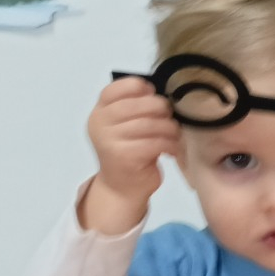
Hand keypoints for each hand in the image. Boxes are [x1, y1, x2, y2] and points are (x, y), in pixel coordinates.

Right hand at [81, 78, 179, 234]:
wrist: (121, 188)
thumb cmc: (130, 151)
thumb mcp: (126, 126)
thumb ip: (135, 107)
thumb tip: (164, 91)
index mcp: (99, 111)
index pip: (116, 88)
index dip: (139, 86)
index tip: (153, 93)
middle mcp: (100, 123)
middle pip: (137, 104)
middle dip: (161, 108)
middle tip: (170, 116)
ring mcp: (110, 140)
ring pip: (149, 124)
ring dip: (169, 128)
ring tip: (174, 134)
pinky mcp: (125, 157)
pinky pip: (156, 142)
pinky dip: (170, 144)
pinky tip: (172, 149)